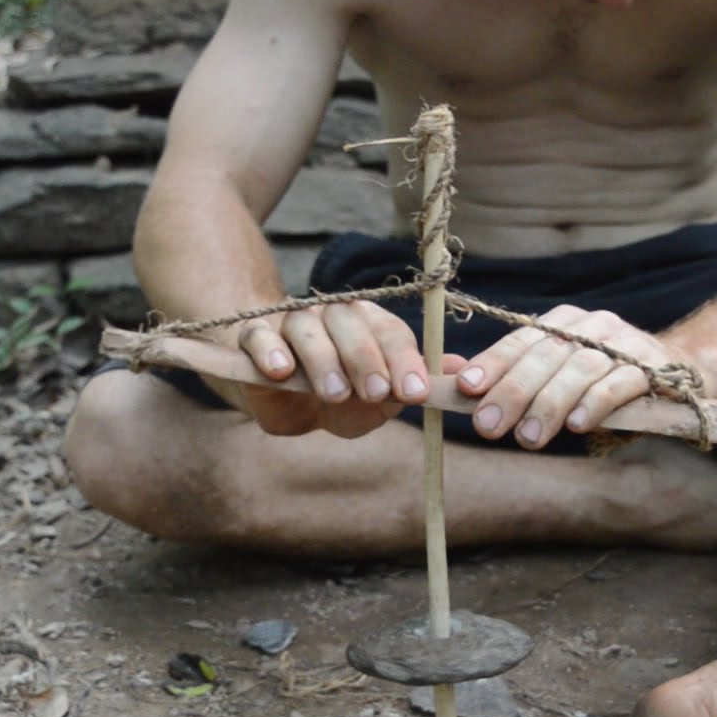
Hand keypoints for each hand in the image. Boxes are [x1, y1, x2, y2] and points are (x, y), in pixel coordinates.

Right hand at [232, 299, 434, 438]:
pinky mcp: (255, 337)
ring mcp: (292, 323)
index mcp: (369, 325)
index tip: (415, 393)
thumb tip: (460, 372)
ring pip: (307, 328)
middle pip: (351, 324)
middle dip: (367, 360)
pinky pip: (260, 336)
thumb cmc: (338, 396)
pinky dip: (270, 351)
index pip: (391, 334)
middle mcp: (332, 316)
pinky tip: (281, 371)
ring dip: (324, 359)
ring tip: (335, 393)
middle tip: (376, 394)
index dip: (405, 362)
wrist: (279, 399)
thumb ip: (413, 386)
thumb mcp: (378, 399)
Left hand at [457, 305, 707, 448]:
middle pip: (547, 356)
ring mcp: (624, 344)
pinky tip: (578, 425)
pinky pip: (621, 383)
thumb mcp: (557, 376)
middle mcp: (591, 327)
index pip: (521, 340)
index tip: (467, 387)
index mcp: (562, 323)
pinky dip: (597, 403)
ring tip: (529, 438)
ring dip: (550, 404)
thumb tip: (452, 380)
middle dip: (513, 391)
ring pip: (580, 370)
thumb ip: (511, 378)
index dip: (493, 363)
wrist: (680, 371)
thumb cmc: (603, 382)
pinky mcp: (654, 367)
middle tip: (488, 426)